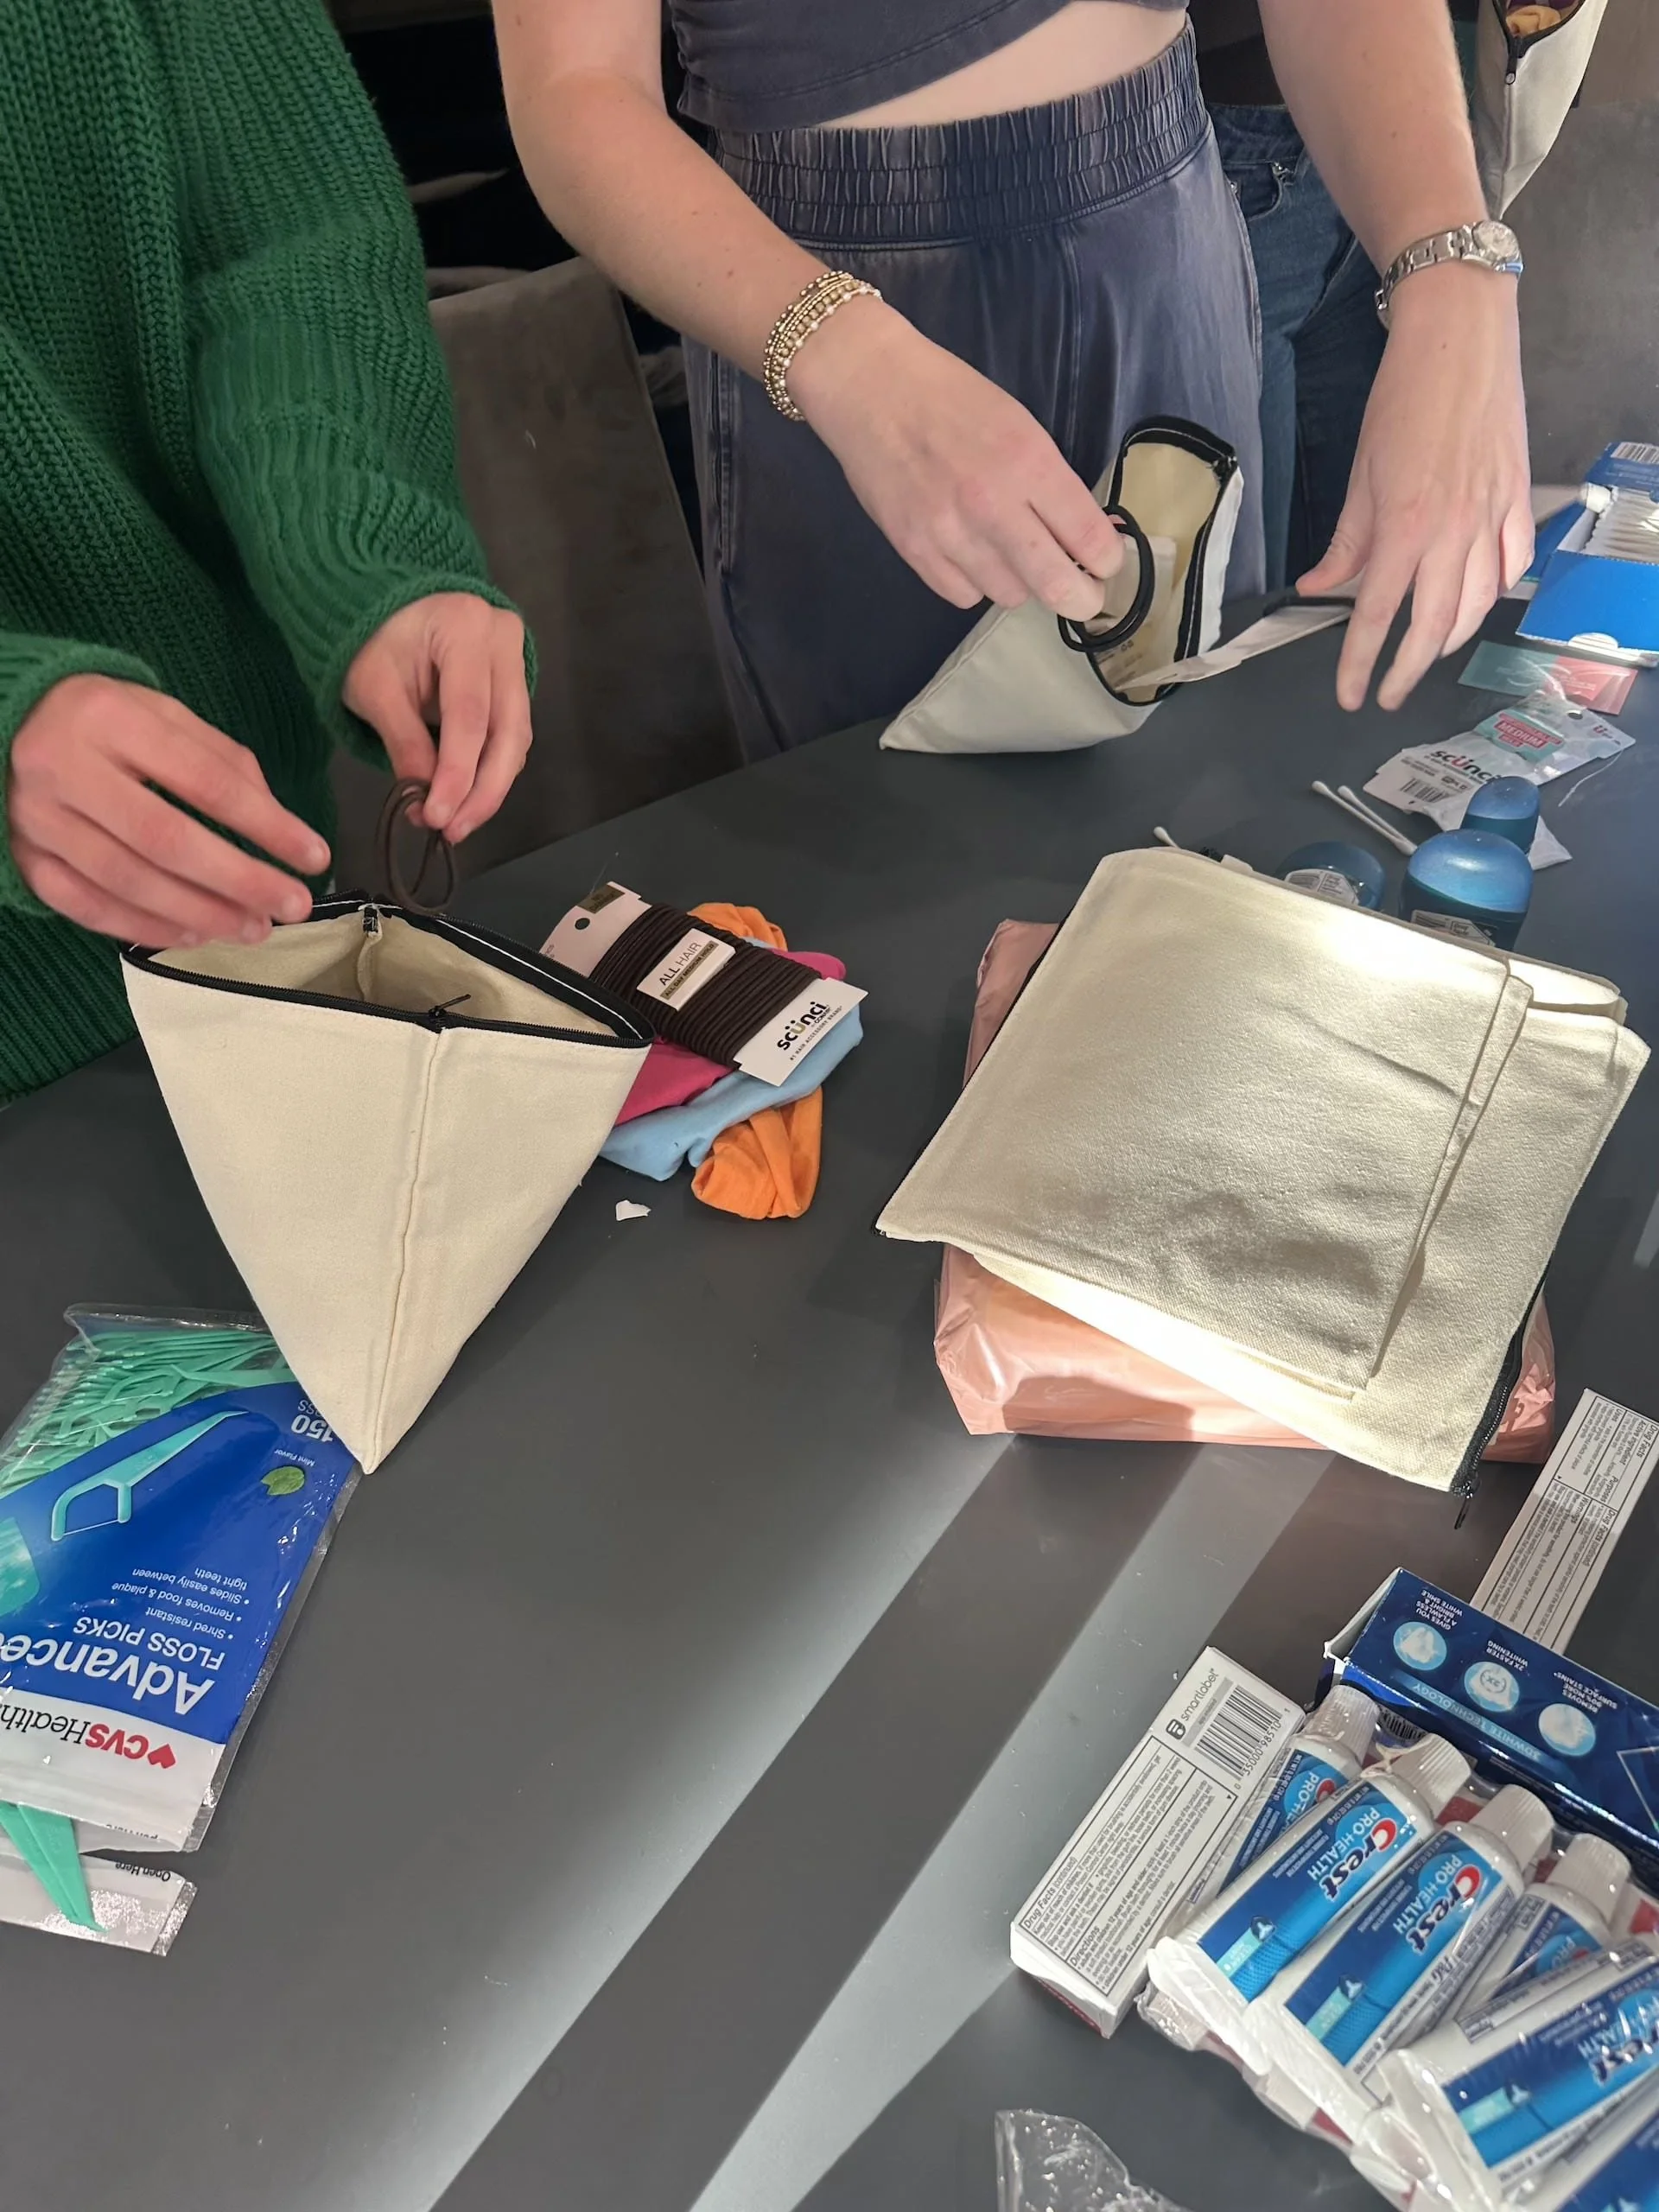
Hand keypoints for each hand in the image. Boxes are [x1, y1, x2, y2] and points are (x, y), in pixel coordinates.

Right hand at [8, 675, 328, 946]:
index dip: (265, 825)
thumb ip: (223, 764)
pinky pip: (87, 905)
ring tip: (253, 927)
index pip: (204, 781)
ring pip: (128, 880)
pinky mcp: (24, 856)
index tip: (314, 856)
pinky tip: (193, 934)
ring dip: (201, 912)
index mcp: (111, 719)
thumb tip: (280, 826)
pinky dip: (144, 926)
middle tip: (291, 906)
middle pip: (166, 839)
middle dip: (239, 880)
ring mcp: (38, 817)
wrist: (10, 722)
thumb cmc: (105, 722)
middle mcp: (66, 767)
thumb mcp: (164, 717)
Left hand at [343, 593, 531, 842]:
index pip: (470, 715)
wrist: (382, 608)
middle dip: (483, 790)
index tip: (439, 818)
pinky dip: (490, 770)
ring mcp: (516, 660)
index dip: (458, 773)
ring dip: (489, 787)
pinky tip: (466, 796)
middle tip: (454, 830)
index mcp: (466, 627)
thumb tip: (425, 805)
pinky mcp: (514, 683)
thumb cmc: (371, 640)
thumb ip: (404, 744)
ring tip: (456, 823)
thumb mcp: (375, 690)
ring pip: (516, 739)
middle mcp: (503, 640)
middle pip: (507, 731)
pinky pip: (510, 736)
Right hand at [789, 298, 1123, 619]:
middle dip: (1080, 598)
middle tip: (1082, 595)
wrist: (871, 386)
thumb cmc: (951, 398)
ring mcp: (949, 533)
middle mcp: (992, 504)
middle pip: (1055, 586)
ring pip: (1010, 596)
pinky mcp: (913, 550)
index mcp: (1029, 463)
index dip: (1109, 562)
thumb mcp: (1020, 426)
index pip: (1090, 539)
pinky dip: (975, 583)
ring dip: (1020, 582)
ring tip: (1010, 553)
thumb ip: (1052, 484)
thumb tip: (1088, 534)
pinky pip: (963, 595)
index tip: (1106, 564)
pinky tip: (971, 554)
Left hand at [1299, 264, 1532, 710]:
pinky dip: (1495, 591)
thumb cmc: (1403, 398)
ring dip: (1451, 640)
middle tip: (1389, 693)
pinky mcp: (1517, 498)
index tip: (1349, 696)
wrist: (1459, 340)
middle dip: (1407, 670)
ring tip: (1427, 653)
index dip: (1359, 664)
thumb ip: (1345, 543)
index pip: (1374, 616)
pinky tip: (1477, 601)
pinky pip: (1512, 564)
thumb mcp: (1359, 475)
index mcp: (1403, 527)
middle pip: (1433, 626)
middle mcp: (1452, 531)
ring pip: (1478, 604)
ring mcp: (1491, 516)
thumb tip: (1317, 586)